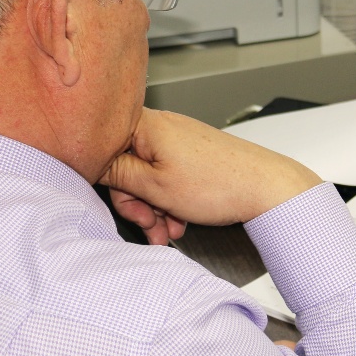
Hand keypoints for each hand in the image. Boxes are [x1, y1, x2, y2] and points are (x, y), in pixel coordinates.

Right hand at [100, 109, 321, 245]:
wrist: (267, 188)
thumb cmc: (219, 184)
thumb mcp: (154, 186)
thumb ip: (116, 174)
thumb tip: (89, 164)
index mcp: (147, 125)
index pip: (104, 149)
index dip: (110, 184)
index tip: (124, 206)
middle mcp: (162, 127)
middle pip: (127, 167)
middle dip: (137, 203)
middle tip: (150, 225)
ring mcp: (179, 141)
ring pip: (148, 178)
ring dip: (155, 208)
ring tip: (170, 230)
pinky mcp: (193, 154)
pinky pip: (168, 178)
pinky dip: (170, 201)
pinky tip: (181, 221)